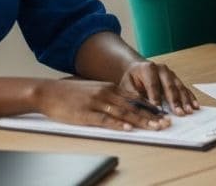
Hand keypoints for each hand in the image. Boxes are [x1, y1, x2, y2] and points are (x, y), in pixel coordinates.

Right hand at [34, 78, 171, 129]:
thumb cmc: (71, 94)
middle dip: (152, 115)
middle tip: (166, 122)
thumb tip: (126, 107)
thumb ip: (109, 97)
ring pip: (124, 112)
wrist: (49, 92)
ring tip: (155, 127)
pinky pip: (105, 119)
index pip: (135, 98)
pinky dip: (118, 124)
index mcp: (110, 87)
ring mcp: (97, 102)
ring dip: (141, 121)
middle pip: (133, 105)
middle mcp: (107, 93)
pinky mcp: (86, 113)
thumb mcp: (94, 91)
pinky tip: (127, 128)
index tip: (164, 114)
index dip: (151, 108)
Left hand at [120, 59, 199, 114]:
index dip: (156, 97)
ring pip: (179, 87)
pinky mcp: (176, 79)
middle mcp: (162, 69)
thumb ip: (135, 97)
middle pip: (169, 85)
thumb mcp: (127, 87)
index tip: (159, 110)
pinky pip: (184, 88)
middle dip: (175, 100)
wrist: (137, 69)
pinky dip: (190, 97)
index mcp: (148, 68)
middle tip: (179, 112)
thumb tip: (144, 109)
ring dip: (185, 100)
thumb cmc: (132, 79)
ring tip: (189, 110)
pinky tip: (195, 105)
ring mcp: (170, 73)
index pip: (153, 84)